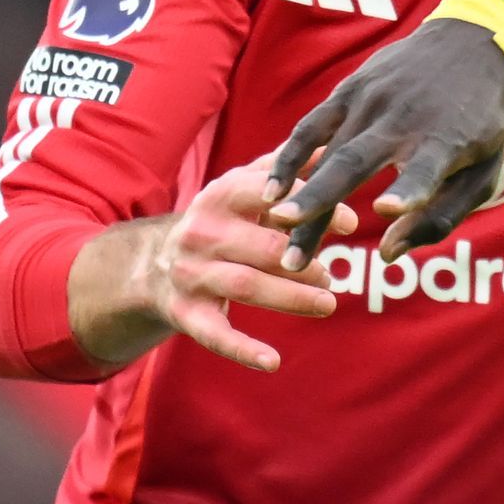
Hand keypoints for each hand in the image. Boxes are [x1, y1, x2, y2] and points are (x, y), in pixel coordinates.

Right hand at [69, 162, 347, 372]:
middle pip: (260, 246)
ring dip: (289, 297)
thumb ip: (285, 168)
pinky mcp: (186, 313)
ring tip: (327, 303)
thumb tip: (334, 142)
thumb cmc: (220, 222)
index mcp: (219, 196)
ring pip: (245, 285)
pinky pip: (215, 334)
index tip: (350, 221)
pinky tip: (273, 362)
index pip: (266, 195)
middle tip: (335, 274)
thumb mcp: (243, 189)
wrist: (153, 263)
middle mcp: (201, 233)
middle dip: (302, 259)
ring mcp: (191, 274)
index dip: (307, 207)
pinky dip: (243, 349)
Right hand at [266, 15, 503, 261]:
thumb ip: (440, 217)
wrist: (474, 41)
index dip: (408, 190)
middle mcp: (403, 118)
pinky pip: (311, 126)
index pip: (425, 169)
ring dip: (301, 195)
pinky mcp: (350, 89)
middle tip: (294, 255)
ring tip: (277, 228)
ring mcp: (371, 100)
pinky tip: (271, 188)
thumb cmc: (483, 122)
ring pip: (327, 154)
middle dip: (320, 206)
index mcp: (446, 140)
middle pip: (354, 165)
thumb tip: (386, 253)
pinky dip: (289, 157)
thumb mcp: (484, 172)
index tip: (387, 209)